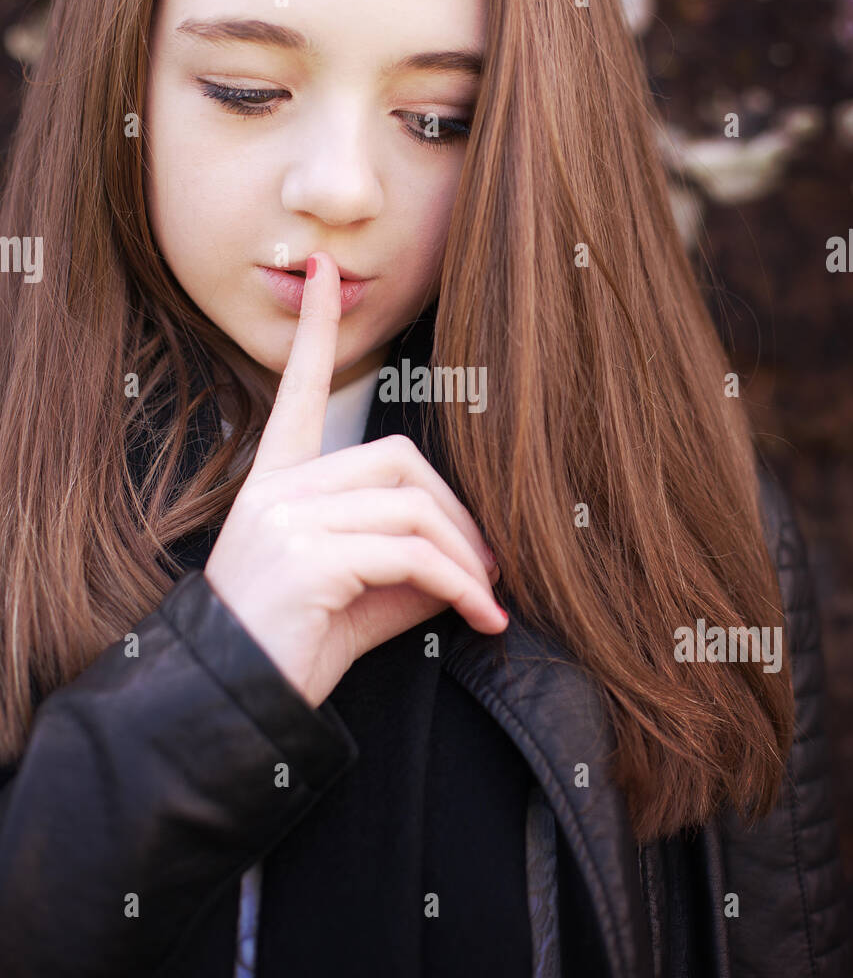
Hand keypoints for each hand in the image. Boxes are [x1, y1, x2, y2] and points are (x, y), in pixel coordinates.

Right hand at [203, 251, 505, 706]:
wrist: (237, 706)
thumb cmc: (297, 648)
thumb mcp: (361, 595)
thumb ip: (408, 561)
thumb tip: (476, 553)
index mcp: (277, 484)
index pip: (295, 392)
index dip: (314, 332)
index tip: (323, 271)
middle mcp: (277, 489)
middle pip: (396, 458)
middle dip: (458, 512)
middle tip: (489, 567)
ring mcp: (288, 518)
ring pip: (411, 505)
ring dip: (466, 555)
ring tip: (488, 600)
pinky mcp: (307, 557)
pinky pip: (410, 552)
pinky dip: (459, 585)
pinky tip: (480, 617)